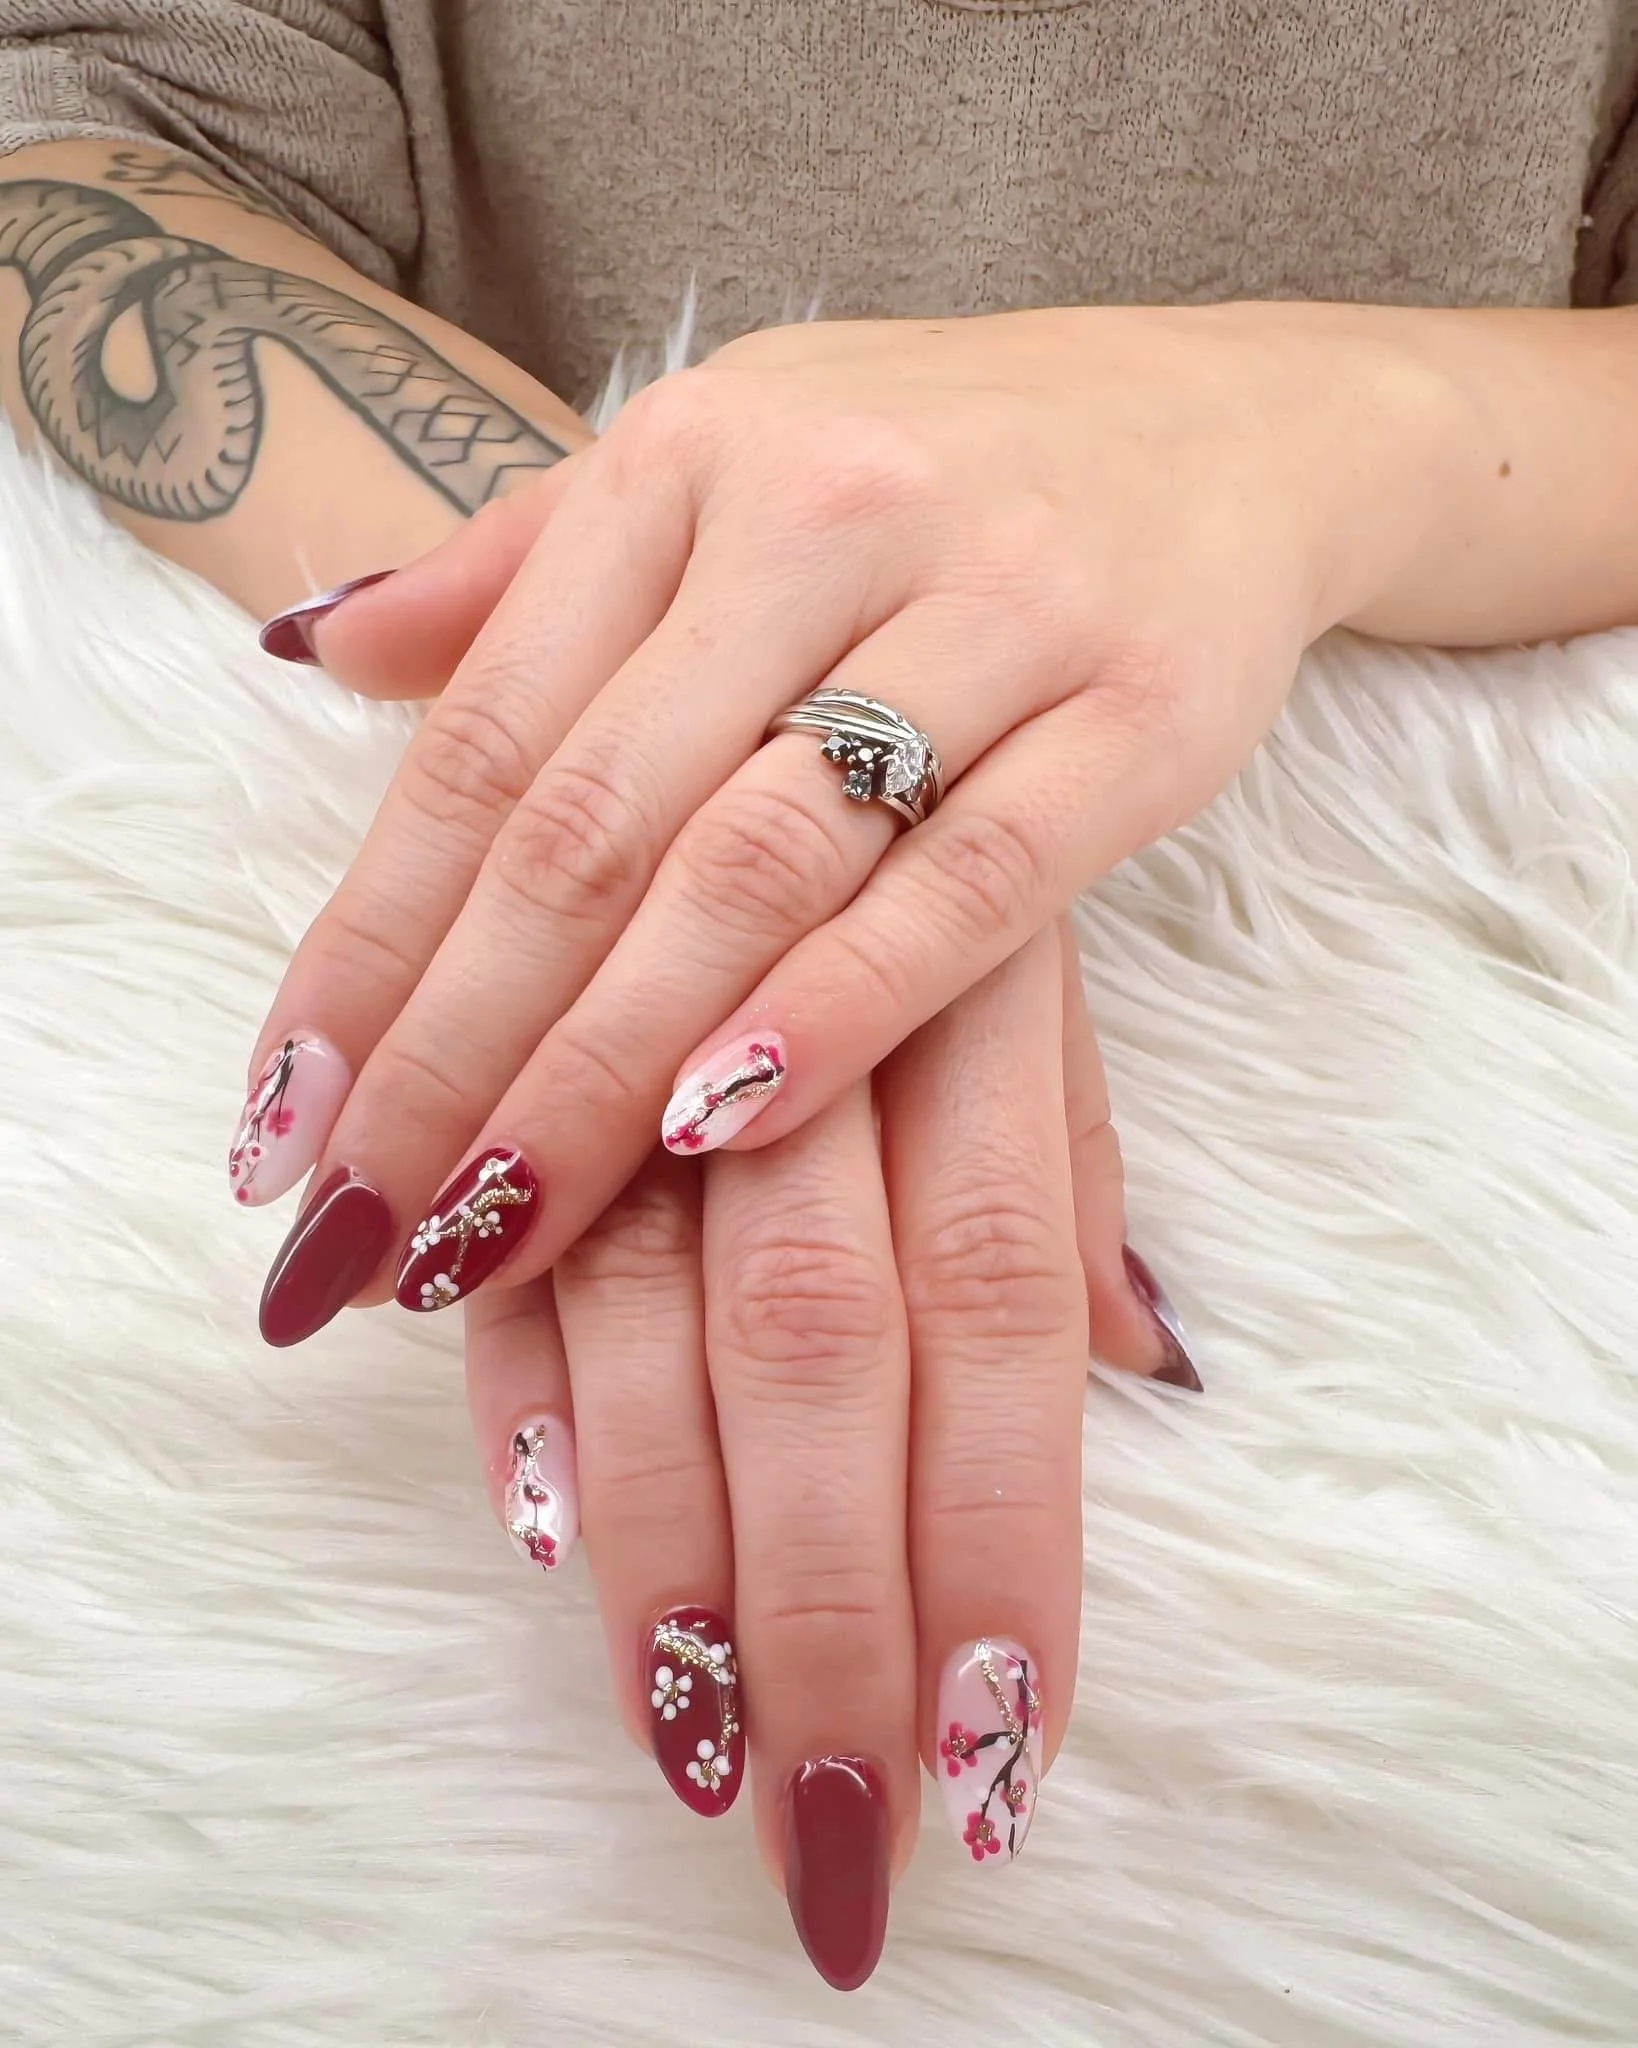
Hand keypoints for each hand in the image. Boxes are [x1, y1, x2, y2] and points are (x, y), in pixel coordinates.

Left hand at [248, 305, 1422, 1322]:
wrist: (1227, 421)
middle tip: (365, 1229)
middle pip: (592, 828)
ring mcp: (991, 607)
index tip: (284, 1123)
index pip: (484, 743)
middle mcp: (816, 516)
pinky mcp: (1141, 712)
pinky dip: (841, 1009)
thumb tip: (322, 649)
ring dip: (607, 1067)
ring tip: (501, 1225)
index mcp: (681, 465)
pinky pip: (970, 887)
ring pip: (756, 867)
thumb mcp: (718, 465)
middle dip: (459, 1051)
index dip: (370, 946)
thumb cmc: (938, 471)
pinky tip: (723, 1127)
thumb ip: (524, 568)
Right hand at [458, 924, 1198, 1991]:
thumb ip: (1068, 1164)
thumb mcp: (1034, 979)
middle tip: (823, 1831)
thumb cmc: (938, 819)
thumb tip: (1146, 1367)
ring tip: (680, 1744)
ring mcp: (661, 1014)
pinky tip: (542, 1532)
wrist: (835, 559)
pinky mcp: (532, 996)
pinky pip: (513, 1196)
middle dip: (823, 1590)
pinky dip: (516, 1364)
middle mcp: (826, 1018)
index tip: (995, 1749)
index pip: (999, 1304)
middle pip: (828, 1335)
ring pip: (648, 1292)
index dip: (997, 1530)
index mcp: (987, 1011)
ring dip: (658, 1535)